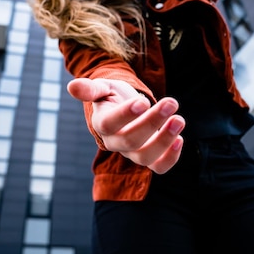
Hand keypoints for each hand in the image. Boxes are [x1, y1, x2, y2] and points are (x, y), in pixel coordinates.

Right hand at [67, 77, 184, 173]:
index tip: (143, 101)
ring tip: (179, 119)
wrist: (126, 108)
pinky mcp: (150, 158)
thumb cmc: (113, 96)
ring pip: (145, 157)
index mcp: (102, 123)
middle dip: (152, 122)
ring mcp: (132, 153)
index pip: (109, 124)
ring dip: (165, 140)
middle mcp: (115, 142)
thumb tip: (72, 87)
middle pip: (130, 141)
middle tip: (172, 102)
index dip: (125, 115)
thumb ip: (91, 88)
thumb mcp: (103, 87)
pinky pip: (159, 167)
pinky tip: (180, 139)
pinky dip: (171, 158)